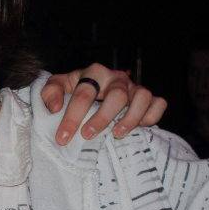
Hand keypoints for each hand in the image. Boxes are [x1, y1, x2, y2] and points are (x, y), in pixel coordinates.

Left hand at [41, 63, 166, 144]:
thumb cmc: (73, 89)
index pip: (84, 94)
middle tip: (87, 136)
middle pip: (116, 96)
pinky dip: (152, 115)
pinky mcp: (149, 97)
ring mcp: (134, 86)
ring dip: (131, 117)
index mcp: (93, 72)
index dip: (72, 117)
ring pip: (142, 96)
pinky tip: (140, 128)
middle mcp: (116, 77)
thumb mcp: (57, 86)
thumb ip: (49, 93)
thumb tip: (55, 108)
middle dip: (101, 118)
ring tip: (117, 135)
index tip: (63, 137)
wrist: (93, 87)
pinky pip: (158, 103)